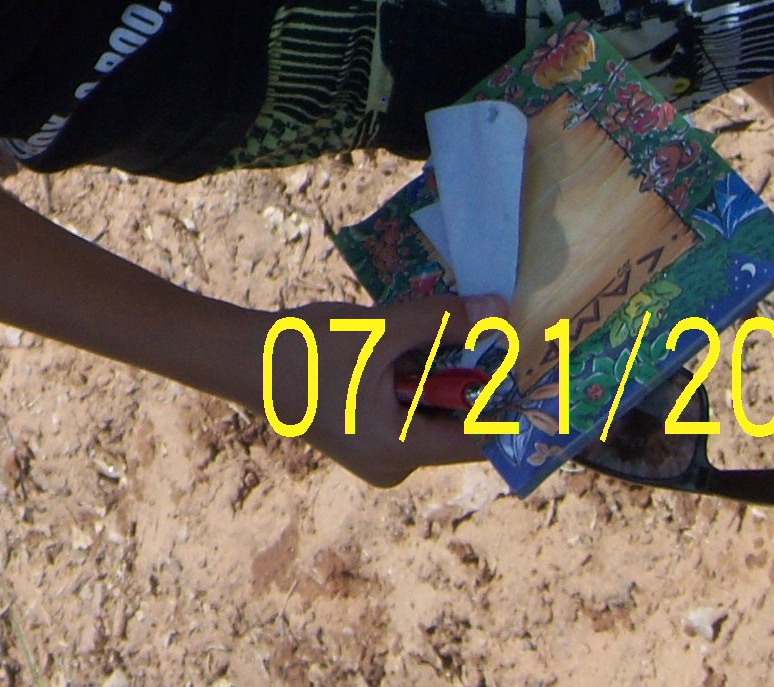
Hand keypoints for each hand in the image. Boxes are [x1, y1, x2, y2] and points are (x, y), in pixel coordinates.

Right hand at [256, 293, 512, 489]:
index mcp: (400, 450)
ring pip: (430, 415)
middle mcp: (393, 465)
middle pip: (455, 425)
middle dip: (465, 379)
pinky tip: (397, 347)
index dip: (509, 405)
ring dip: (436, 376)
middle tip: (477, 335)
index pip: (480, 439)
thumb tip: (499, 309)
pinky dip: (412, 381)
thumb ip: (441, 320)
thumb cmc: (306, 350)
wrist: (243, 360)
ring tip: (426, 335)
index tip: (530, 369)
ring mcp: (376, 455)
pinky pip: (407, 413)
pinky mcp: (363, 439)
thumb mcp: (379, 330)